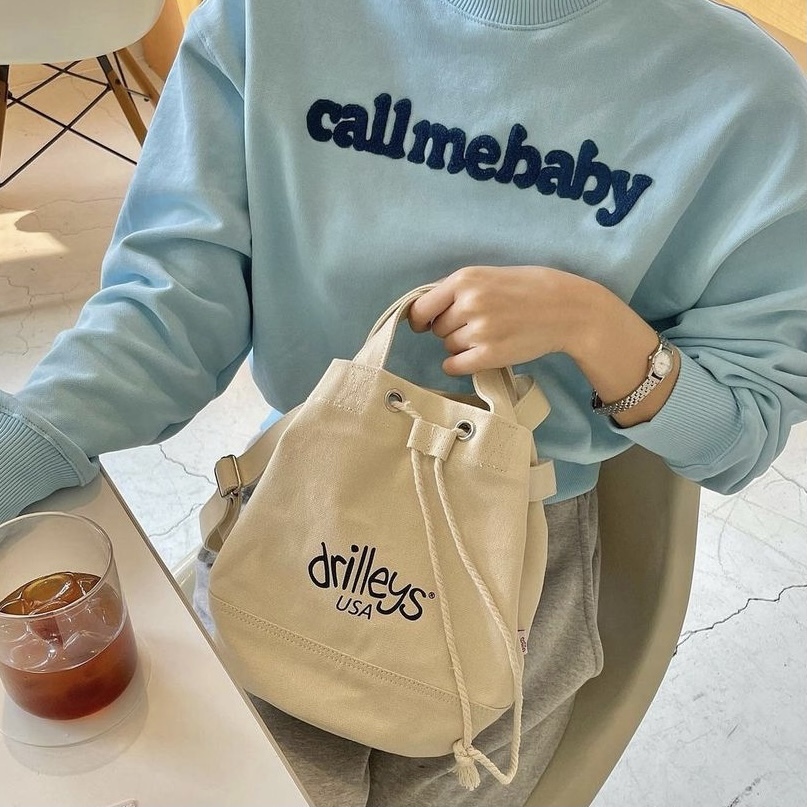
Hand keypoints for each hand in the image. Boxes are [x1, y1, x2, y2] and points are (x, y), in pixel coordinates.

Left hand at [408, 265, 597, 375]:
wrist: (568, 309)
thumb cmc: (531, 288)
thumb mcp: (491, 275)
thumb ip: (459, 289)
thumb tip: (426, 310)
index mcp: (465, 279)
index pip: (421, 307)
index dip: (421, 319)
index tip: (424, 324)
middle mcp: (469, 303)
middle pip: (437, 329)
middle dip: (452, 329)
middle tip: (479, 324)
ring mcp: (479, 330)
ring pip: (448, 347)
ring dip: (462, 346)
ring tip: (489, 335)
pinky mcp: (490, 355)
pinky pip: (455, 366)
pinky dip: (459, 365)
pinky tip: (474, 357)